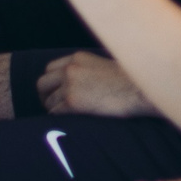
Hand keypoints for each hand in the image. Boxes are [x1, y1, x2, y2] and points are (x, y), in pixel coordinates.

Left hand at [36, 50, 155, 116]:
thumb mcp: (104, 65)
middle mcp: (70, 69)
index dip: (51, 83)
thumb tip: (81, 84)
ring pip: (48, 100)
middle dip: (45, 96)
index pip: (50, 68)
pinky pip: (55, 113)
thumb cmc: (129, 81)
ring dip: (53, 109)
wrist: (138, 89)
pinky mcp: (73, 102)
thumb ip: (87, 70)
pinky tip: (67, 123)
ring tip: (63, 117)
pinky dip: (58, 119)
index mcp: (77, 58)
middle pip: (42, 83)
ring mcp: (70, 85)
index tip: (54, 92)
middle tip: (52, 106)